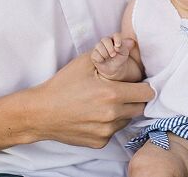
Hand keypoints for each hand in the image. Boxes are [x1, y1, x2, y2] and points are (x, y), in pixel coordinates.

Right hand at [31, 52, 153, 147]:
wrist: (40, 113)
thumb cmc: (62, 85)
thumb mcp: (84, 63)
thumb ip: (110, 54)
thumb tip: (130, 44)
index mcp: (112, 94)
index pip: (147, 93)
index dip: (143, 86)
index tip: (135, 84)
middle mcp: (112, 115)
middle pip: (140, 108)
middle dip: (134, 99)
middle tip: (119, 92)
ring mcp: (106, 131)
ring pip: (126, 120)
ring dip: (121, 112)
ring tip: (102, 103)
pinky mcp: (99, 142)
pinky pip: (113, 131)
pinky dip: (107, 124)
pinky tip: (92, 115)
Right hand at [90, 33, 134, 79]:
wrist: (115, 69)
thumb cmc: (120, 58)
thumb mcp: (124, 53)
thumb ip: (123, 47)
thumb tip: (117, 46)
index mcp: (114, 39)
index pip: (115, 35)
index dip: (117, 39)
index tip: (118, 45)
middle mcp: (106, 41)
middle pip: (105, 39)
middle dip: (110, 48)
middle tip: (113, 55)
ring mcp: (98, 46)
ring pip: (99, 46)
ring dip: (105, 54)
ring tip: (108, 58)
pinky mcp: (94, 53)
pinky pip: (95, 54)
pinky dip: (100, 59)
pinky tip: (103, 60)